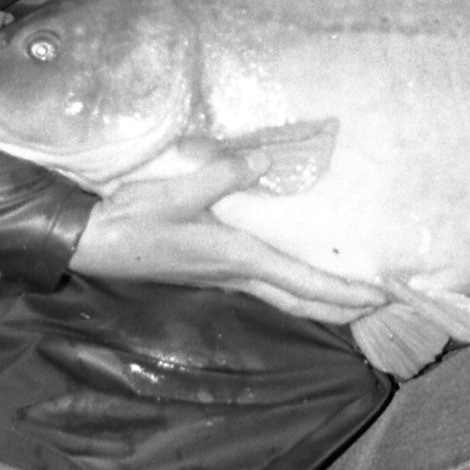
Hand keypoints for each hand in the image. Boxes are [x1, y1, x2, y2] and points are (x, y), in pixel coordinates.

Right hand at [68, 148, 383, 323]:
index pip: (302, 282)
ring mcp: (223, 277)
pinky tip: (296, 282)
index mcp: (237, 257)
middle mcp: (237, 274)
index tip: (378, 297)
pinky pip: (266, 288)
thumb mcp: (178, 191)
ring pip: (284, 299)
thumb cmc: (134, 217)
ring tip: (349, 298)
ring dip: (319, 302)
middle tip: (378, 306)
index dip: (343, 292)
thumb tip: (266, 162)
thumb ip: (223, 175)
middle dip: (340, 307)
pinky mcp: (211, 272)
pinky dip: (292, 290)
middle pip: (300, 301)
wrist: (91, 240)